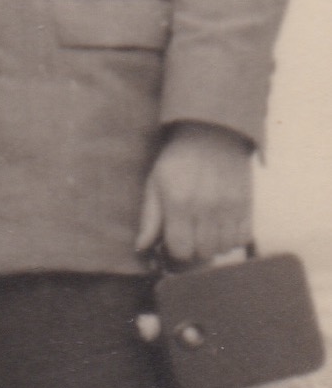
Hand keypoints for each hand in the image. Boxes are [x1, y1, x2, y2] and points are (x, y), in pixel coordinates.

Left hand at [136, 123, 253, 265]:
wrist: (212, 134)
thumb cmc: (178, 160)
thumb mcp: (155, 184)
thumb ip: (150, 218)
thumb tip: (141, 248)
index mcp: (180, 203)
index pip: (181, 250)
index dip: (174, 252)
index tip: (172, 242)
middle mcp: (207, 208)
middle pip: (203, 253)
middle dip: (193, 250)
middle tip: (188, 236)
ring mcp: (230, 207)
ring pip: (223, 249)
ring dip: (212, 246)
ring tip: (204, 231)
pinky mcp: (247, 204)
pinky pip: (242, 239)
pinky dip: (231, 239)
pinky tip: (221, 227)